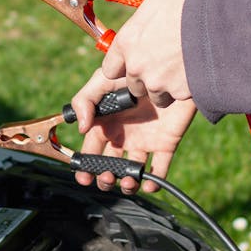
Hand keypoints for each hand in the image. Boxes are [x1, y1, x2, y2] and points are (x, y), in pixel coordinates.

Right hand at [70, 69, 197, 193]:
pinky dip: (154, 181)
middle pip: (110, 166)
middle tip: (107, 177)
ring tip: (128, 181)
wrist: (169, 66)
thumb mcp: (103, 80)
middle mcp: (123, 136)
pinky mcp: (166, 143)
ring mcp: (144, 141)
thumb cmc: (134, 68)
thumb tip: (81, 128)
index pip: (91, 151)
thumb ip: (84, 101)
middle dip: (105, 178)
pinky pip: (160, 167)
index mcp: (106, 124)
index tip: (84, 177)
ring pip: (132, 172)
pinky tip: (148, 183)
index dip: (86, 166)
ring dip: (127, 183)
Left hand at [101, 0, 202, 106]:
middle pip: (133, 84)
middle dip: (145, 76)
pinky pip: (178, 97)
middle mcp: (138, 66)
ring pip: (156, 95)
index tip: (134, 59)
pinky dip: (185, 89)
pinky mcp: (181, 93)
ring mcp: (159, 83)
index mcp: (128, 41)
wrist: (225, 21)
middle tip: (162, 62)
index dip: (122, 64)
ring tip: (180, 69)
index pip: (110, 68)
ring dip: (164, 86)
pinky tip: (196, 72)